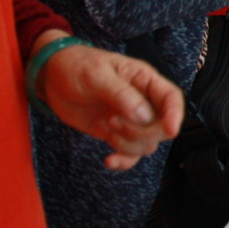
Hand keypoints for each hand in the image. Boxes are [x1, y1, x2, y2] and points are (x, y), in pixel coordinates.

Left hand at [39, 39, 183, 170]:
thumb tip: (144, 116)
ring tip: (106, 128)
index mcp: (144, 80)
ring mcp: (131, 120)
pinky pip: (131, 154)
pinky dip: (122, 161)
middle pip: (161, 126)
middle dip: (139, 131)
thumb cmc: (77, 65)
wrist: (53, 77)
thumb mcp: (97, 74)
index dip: (175, 114)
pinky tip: (108, 160)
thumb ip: (121, 94)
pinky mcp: (117, 134)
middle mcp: (143, 101)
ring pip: (147, 143)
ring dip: (127, 144)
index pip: (171, 97)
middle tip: (112, 121)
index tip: (170, 130)